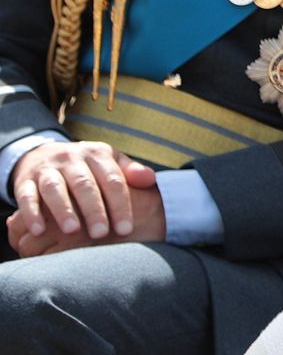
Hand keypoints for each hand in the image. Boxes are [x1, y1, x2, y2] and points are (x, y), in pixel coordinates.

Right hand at [10, 141, 153, 244]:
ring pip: (55, 188)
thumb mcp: (109, 162)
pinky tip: (39, 230)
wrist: (43, 154)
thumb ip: (130, 171)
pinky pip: (27, 196)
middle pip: (85, 184)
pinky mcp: (25, 181)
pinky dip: (31, 212)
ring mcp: (47, 169)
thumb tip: (152, 179)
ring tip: (72, 230)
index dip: (120, 205)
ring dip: (64, 209)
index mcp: (97, 154)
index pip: (113, 180)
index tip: (125, 229)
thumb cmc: (86, 166)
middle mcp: (72, 159)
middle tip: (101, 233)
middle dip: (94, 209)